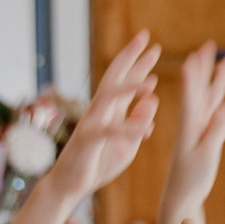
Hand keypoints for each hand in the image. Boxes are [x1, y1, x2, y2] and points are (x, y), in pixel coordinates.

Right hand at [42, 35, 160, 203]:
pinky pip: (108, 132)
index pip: (125, 81)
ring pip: (108, 98)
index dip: (139, 63)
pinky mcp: (87, 142)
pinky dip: (128, 130)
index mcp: (110, 111)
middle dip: (130, 57)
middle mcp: (99, 111)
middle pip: (114, 77)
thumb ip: (138, 120)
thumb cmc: (97, 164)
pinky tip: (148, 130)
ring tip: (152, 80)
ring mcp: (90, 124)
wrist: (71, 186)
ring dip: (129, 89)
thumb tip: (152, 100)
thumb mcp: (127, 143)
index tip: (154, 47)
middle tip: (146, 37)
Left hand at [156, 42, 224, 223]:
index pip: (191, 94)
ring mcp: (202, 131)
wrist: (182, 198)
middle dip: (206, 67)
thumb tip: (224, 109)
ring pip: (213, 101)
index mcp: (189, 125)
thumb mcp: (204, 155)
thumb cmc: (190, 180)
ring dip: (220, 83)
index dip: (195, 74)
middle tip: (209, 45)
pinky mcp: (209, 142)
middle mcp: (194, 123)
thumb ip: (214, 131)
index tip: (195, 53)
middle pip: (201, 89)